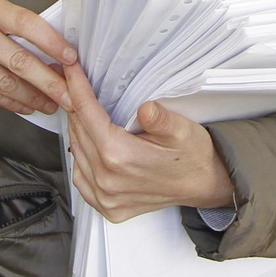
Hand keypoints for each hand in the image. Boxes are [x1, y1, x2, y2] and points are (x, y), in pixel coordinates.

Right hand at [0, 0, 77, 116]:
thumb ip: (14, 23)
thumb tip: (52, 49)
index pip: (26, 24)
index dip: (51, 42)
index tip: (71, 58)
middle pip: (18, 61)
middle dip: (48, 82)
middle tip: (70, 96)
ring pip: (5, 83)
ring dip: (33, 97)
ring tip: (53, 104)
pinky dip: (12, 103)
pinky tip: (27, 106)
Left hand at [65, 62, 234, 222]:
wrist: (205, 185)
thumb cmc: (193, 157)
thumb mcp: (182, 130)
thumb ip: (161, 119)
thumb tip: (145, 108)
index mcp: (120, 157)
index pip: (86, 113)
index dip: (76, 87)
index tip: (70, 69)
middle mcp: (107, 180)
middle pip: (78, 132)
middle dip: (74, 105)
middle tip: (73, 83)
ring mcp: (106, 197)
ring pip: (76, 154)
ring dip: (77, 130)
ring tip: (82, 110)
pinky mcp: (108, 207)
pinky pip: (81, 178)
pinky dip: (81, 158)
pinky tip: (89, 144)